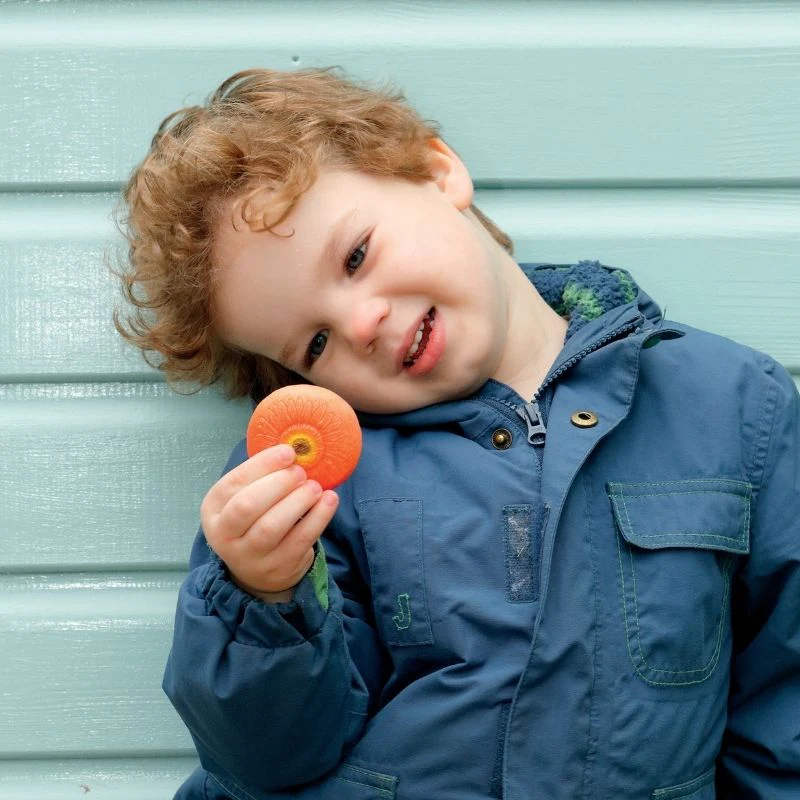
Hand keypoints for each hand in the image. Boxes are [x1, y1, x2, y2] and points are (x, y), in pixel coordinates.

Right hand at [200, 444, 338, 600]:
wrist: (258, 570)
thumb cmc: (254, 520)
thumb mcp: (245, 498)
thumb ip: (261, 476)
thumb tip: (293, 448)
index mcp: (213, 509)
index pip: (233, 483)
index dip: (263, 465)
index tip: (288, 452)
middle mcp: (225, 535)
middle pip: (247, 505)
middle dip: (278, 483)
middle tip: (301, 472)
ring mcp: (251, 555)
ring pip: (272, 526)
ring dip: (298, 501)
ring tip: (315, 487)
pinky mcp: (279, 566)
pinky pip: (300, 539)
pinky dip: (318, 517)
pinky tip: (329, 500)